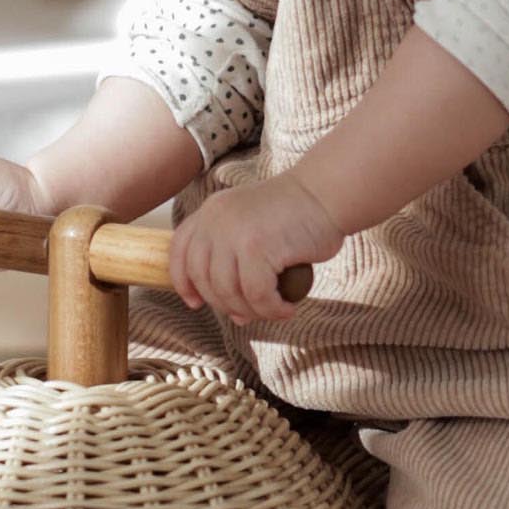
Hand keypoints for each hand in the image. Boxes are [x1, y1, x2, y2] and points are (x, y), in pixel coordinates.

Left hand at [168, 170, 345, 323]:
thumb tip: (235, 314)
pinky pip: (257, 295)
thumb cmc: (299, 215)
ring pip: (228, 292)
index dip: (183, 281)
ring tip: (274, 310)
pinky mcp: (256, 247)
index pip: (180, 251)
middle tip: (251, 313)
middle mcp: (215, 220)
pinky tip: (288, 308)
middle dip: (225, 304)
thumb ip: (236, 262)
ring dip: (252, 310)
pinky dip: (272, 309)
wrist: (327, 193)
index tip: (196, 303)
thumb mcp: (253, 228)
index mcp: (211, 212)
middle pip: (203, 279)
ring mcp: (233, 233)